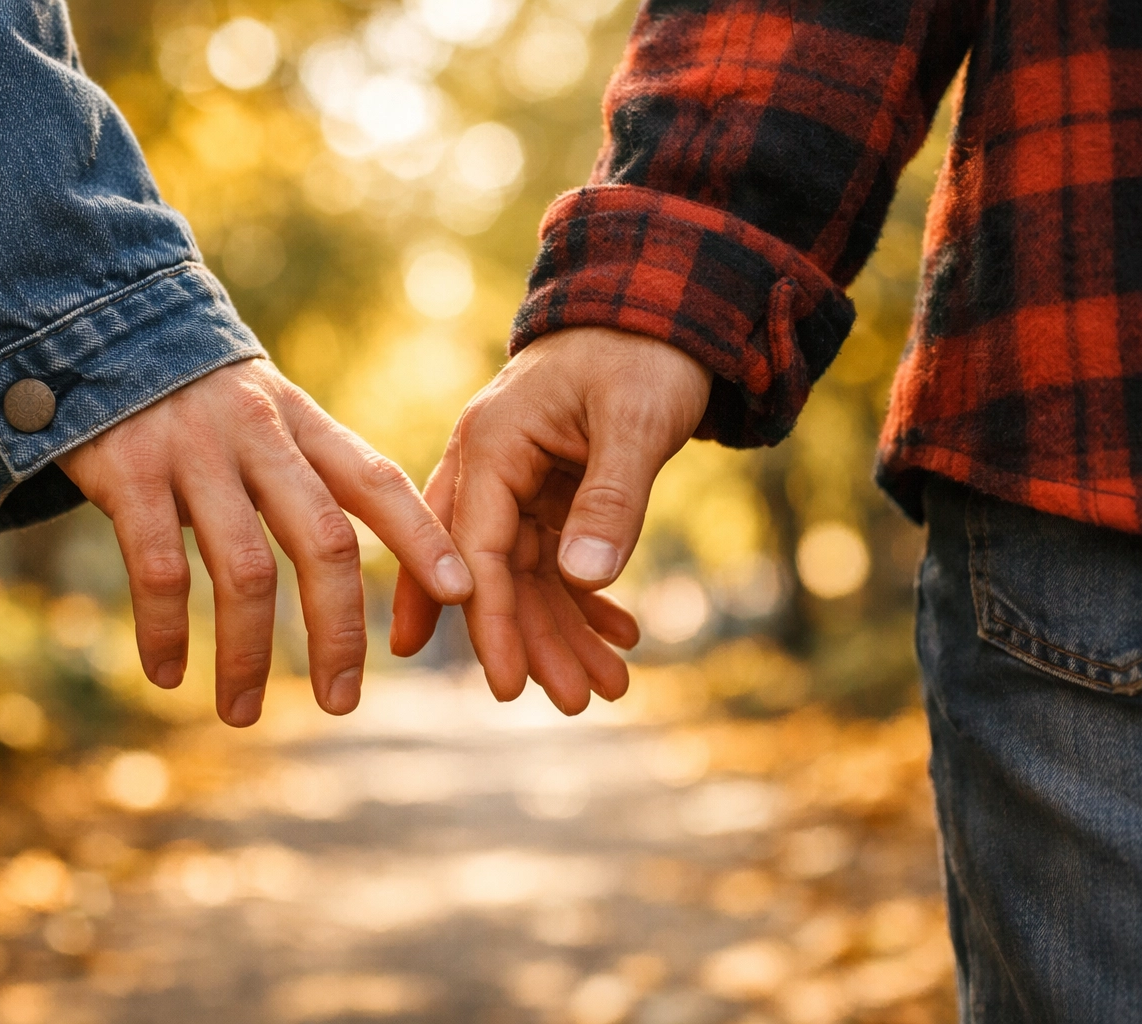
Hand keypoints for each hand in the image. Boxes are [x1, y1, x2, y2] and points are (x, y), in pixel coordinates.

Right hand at [57, 357, 473, 726]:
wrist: (98, 326)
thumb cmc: (202, 397)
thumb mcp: (270, 413)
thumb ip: (314, 472)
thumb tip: (363, 563)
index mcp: (304, 424)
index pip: (378, 481)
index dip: (423, 537)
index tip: (462, 593)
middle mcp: (260, 435)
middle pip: (323, 542)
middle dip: (339, 631)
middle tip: (343, 702)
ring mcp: (195, 451)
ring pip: (243, 570)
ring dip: (247, 655)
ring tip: (242, 713)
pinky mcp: (129, 470)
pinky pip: (159, 568)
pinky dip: (165, 631)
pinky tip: (167, 673)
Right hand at [391, 327, 710, 713]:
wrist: (662, 310)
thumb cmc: (645, 354)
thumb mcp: (636, 422)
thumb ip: (611, 500)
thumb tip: (584, 580)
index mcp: (492, 445)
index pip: (478, 550)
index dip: (491, 621)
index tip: (507, 685)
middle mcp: (492, 466)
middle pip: (497, 572)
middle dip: (532, 640)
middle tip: (576, 703)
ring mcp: (519, 480)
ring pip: (529, 573)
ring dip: (565, 629)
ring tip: (608, 687)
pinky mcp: (551, 489)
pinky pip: (558, 557)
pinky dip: (587, 597)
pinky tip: (619, 634)